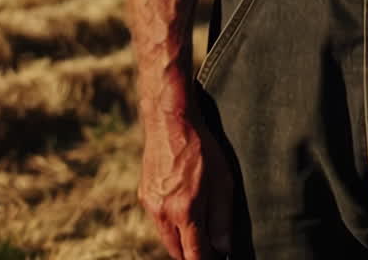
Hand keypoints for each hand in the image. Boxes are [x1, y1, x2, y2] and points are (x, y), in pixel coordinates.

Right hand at [139, 109, 233, 259]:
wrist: (170, 121)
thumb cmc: (201, 147)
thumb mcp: (223, 181)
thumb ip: (222, 219)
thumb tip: (223, 248)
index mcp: (185, 211)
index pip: (194, 255)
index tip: (217, 259)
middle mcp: (164, 214)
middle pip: (177, 252)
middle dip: (192, 253)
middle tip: (209, 246)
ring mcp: (151, 206)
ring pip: (166, 238)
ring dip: (180, 239)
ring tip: (197, 225)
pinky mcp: (144, 196)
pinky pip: (158, 221)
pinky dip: (170, 223)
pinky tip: (182, 206)